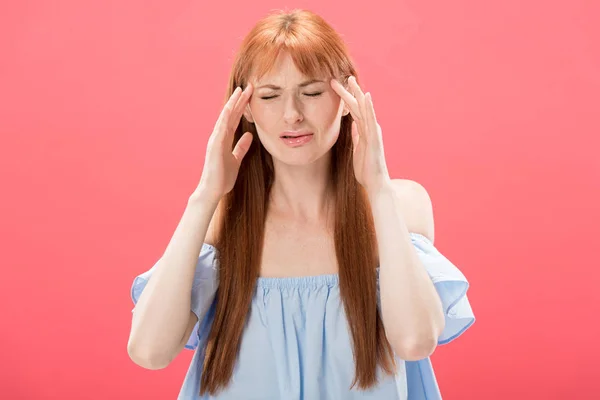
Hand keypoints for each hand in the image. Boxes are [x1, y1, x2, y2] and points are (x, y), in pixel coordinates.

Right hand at [195, 84, 253, 201]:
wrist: (213, 190)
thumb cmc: (223, 177)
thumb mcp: (236, 159)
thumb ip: (241, 147)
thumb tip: (249, 136)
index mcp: (225, 139)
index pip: (235, 119)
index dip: (243, 106)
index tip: (251, 95)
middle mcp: (219, 136)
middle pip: (231, 114)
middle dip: (240, 100)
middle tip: (250, 86)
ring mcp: (216, 139)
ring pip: (225, 117)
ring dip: (233, 103)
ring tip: (242, 90)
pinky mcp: (214, 145)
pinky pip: (220, 128)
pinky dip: (225, 117)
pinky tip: (230, 107)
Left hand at [330, 76, 390, 194]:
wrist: (375, 184)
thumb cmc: (367, 169)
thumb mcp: (357, 150)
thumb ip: (356, 137)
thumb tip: (352, 127)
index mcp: (364, 131)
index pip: (354, 111)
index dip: (346, 98)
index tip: (337, 87)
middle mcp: (370, 129)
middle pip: (358, 106)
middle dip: (350, 91)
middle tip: (342, 76)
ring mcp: (373, 132)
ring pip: (364, 109)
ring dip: (357, 94)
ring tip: (350, 80)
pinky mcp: (374, 138)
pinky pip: (370, 120)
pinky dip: (369, 107)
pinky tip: (366, 96)